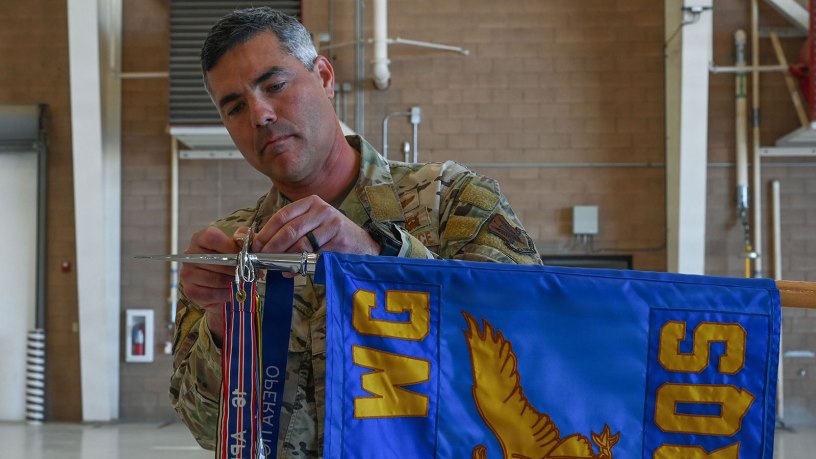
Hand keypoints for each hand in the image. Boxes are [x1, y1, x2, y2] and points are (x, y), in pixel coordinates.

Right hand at [179, 226, 239, 344]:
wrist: (220, 281)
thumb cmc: (229, 259)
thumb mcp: (238, 244)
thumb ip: (243, 238)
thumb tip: (246, 240)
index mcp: (200, 239)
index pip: (211, 238)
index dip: (229, 246)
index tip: (242, 254)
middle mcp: (190, 256)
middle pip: (216, 261)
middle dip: (236, 268)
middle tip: (247, 272)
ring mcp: (187, 274)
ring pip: (216, 279)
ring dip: (233, 282)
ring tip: (242, 282)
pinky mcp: (190, 291)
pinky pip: (211, 294)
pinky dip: (225, 294)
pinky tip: (232, 292)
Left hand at [251, 195, 380, 255]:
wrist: (362, 243)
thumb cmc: (331, 234)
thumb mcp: (312, 223)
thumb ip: (290, 228)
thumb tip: (259, 242)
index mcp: (311, 202)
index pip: (282, 215)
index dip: (266, 232)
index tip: (256, 245)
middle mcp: (322, 210)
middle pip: (290, 230)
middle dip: (272, 246)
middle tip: (262, 258)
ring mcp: (332, 225)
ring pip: (300, 244)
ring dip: (284, 258)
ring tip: (275, 265)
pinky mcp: (338, 241)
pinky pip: (313, 257)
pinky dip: (298, 267)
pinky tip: (290, 272)